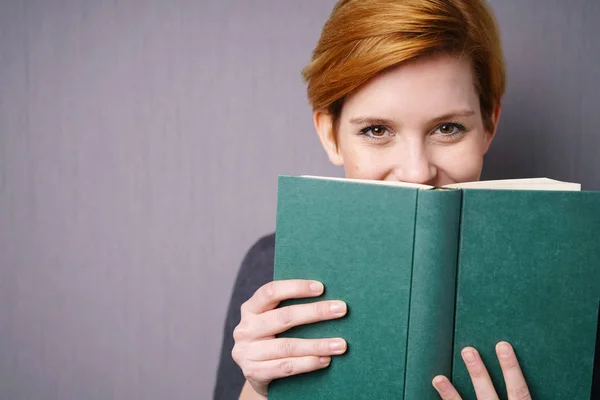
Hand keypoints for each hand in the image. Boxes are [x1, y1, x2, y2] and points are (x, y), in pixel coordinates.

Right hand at [232, 280, 347, 396]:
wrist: (256, 373)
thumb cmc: (272, 338)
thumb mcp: (272, 320)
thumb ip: (288, 308)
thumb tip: (326, 297)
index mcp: (250, 308)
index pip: (271, 291)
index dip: (296, 288)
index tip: (321, 287)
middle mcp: (245, 329)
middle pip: (284, 317)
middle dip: (316, 312)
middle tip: (341, 309)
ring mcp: (247, 352)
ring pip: (288, 346)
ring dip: (318, 344)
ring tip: (341, 344)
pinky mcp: (254, 373)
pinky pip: (286, 367)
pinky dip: (308, 363)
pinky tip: (326, 359)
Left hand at [432, 342, 529, 399]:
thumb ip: (523, 396)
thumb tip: (524, 386)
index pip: (519, 391)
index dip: (511, 368)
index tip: (503, 346)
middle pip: (487, 394)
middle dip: (477, 373)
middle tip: (467, 351)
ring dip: (451, 394)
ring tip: (438, 379)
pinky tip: (437, 389)